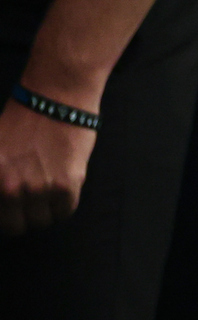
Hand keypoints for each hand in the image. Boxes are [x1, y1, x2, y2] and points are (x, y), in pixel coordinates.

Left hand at [0, 99, 97, 234]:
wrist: (56, 95)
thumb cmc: (20, 118)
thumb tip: (2, 194)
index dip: (5, 213)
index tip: (12, 207)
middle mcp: (11, 189)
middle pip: (18, 226)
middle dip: (23, 215)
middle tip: (30, 199)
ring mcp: (40, 188)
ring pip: (43, 220)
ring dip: (45, 209)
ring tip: (49, 189)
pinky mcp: (68, 183)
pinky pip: (65, 211)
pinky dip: (64, 203)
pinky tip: (64, 185)